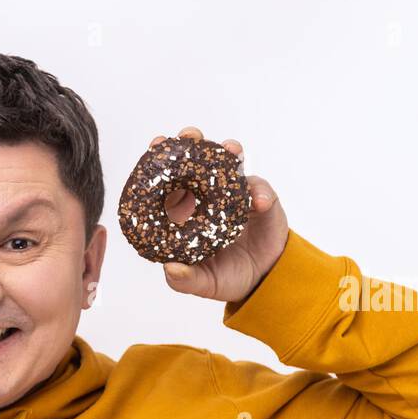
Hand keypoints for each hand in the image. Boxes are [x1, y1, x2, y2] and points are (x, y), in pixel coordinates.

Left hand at [153, 126, 288, 303]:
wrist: (261, 280)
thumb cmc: (223, 276)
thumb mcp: (201, 283)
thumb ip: (184, 279)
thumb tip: (170, 268)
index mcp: (185, 211)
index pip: (169, 180)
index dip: (161, 162)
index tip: (155, 145)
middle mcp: (208, 195)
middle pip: (198, 161)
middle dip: (192, 142)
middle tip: (190, 135)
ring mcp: (235, 193)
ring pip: (231, 164)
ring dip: (229, 153)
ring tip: (230, 151)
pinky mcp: (262, 200)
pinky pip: (261, 190)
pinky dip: (259, 193)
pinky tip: (257, 201)